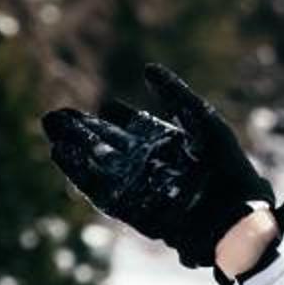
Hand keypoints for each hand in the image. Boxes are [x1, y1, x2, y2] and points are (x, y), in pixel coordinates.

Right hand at [40, 64, 275, 270]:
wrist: (233, 215)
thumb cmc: (227, 168)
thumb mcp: (203, 122)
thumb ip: (175, 95)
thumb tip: (147, 69)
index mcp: (166, 143)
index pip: (132, 125)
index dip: (115, 115)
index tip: (105, 107)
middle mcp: (148, 164)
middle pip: (106, 143)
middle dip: (80, 130)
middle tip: (52, 116)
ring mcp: (138, 186)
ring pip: (97, 164)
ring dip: (72, 148)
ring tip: (49, 131)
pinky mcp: (131, 208)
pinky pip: (99, 190)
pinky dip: (78, 173)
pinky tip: (59, 154)